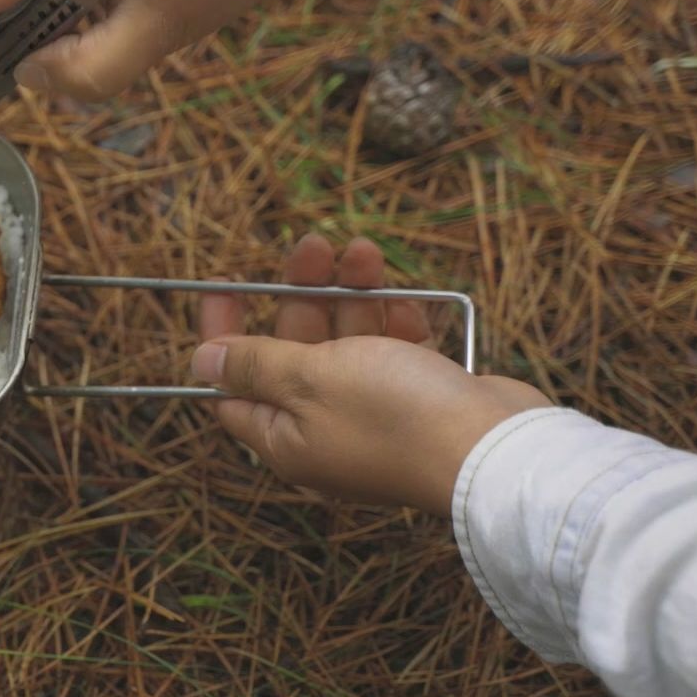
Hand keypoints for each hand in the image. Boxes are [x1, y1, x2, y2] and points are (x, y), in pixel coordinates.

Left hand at [193, 235, 552, 514]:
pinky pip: (393, 353)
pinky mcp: (419, 401)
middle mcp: (323, 431)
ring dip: (352, 296)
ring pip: (347, 344)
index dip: (223, 334)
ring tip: (361, 250)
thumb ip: (257, 365)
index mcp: (284, 439)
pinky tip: (405, 302)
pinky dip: (394, 323)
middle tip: (312, 246)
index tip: (222, 284)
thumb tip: (200, 362)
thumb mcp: (310, 379)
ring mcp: (373, 416)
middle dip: (301, 296)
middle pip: (293, 354)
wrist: (496, 451)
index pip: (233, 385)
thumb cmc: (396, 417)